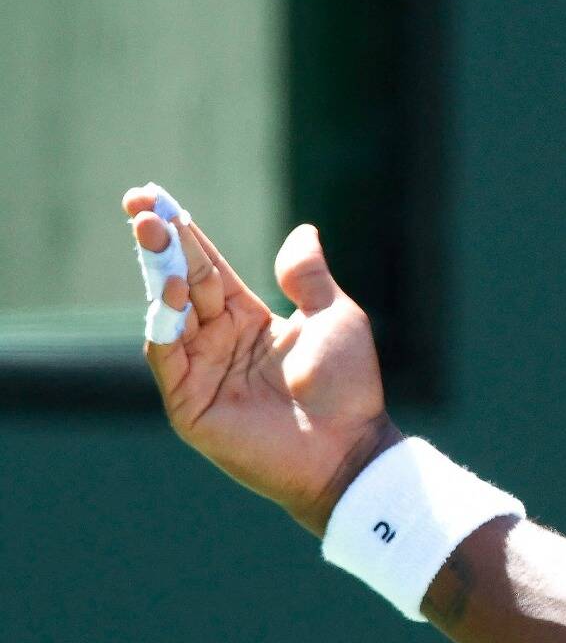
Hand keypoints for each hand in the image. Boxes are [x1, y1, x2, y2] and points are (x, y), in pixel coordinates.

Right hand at [123, 185, 399, 534]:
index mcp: (249, 320)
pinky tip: (171, 291)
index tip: (156, 195)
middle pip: (180, 281)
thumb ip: (309, 277)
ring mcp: (200, 371)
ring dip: (157, 271)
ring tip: (151, 233)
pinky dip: (163, 322)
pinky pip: (167, 356)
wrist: (348, 448)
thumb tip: (303, 230)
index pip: (207, 267)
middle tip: (139, 202)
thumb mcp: (335, 318)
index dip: (183, 232)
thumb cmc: (347, 387)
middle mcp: (218, 341)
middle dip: (159, 242)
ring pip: (166, 312)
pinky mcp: (189, 403)